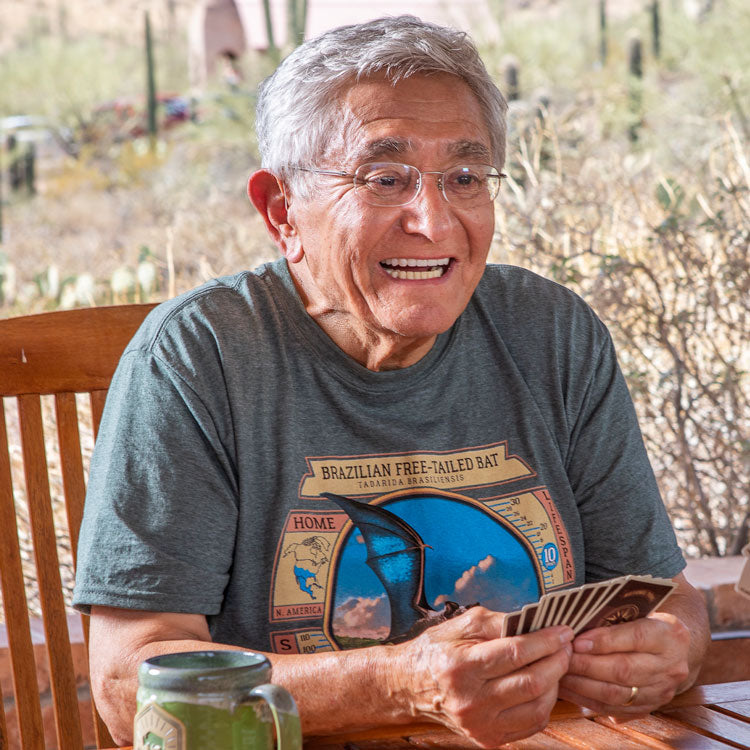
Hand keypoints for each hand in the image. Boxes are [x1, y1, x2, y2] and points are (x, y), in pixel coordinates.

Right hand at [394, 607, 573, 747]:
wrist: (411, 686)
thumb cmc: (437, 650)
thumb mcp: (461, 624)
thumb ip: (497, 622)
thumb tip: (534, 622)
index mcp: (462, 666)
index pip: (516, 653)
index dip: (546, 641)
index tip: (563, 631)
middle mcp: (471, 700)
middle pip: (532, 682)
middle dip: (557, 660)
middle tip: (566, 645)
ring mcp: (481, 724)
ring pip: (538, 707)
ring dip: (556, 682)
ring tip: (557, 663)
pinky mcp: (488, 738)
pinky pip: (531, 724)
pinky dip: (545, 703)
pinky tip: (545, 685)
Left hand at [558, 612, 690, 720]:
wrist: (675, 648)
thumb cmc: (646, 620)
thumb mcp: (638, 611)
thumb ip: (614, 619)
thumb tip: (576, 627)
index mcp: (670, 635)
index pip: (636, 637)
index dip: (604, 641)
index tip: (577, 641)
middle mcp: (670, 666)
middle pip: (625, 670)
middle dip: (587, 666)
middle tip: (562, 658)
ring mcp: (662, 691)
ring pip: (618, 694)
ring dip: (584, 686)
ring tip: (560, 674)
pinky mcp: (650, 707)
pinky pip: (615, 709)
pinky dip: (588, 700)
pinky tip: (569, 690)